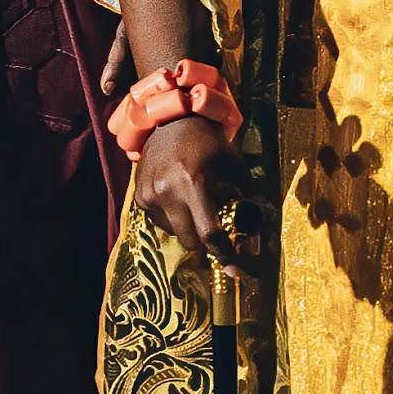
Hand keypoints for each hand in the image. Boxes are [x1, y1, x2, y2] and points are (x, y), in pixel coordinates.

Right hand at [131, 111, 255, 265]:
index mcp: (195, 182)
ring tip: (194, 202)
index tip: (235, 272)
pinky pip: (161, 222)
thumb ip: (247, 206)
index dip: (224, 255)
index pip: (210, 232)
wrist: (173, 122)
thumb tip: (254, 247)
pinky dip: (173, 217)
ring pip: (175, 233)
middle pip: (190, 241)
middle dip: (206, 243)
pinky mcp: (138, 197)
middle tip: (216, 232)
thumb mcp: (236, 170)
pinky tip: (178, 196)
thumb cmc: (212, 146)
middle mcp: (168, 190)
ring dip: (188, 227)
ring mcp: (150, 194)